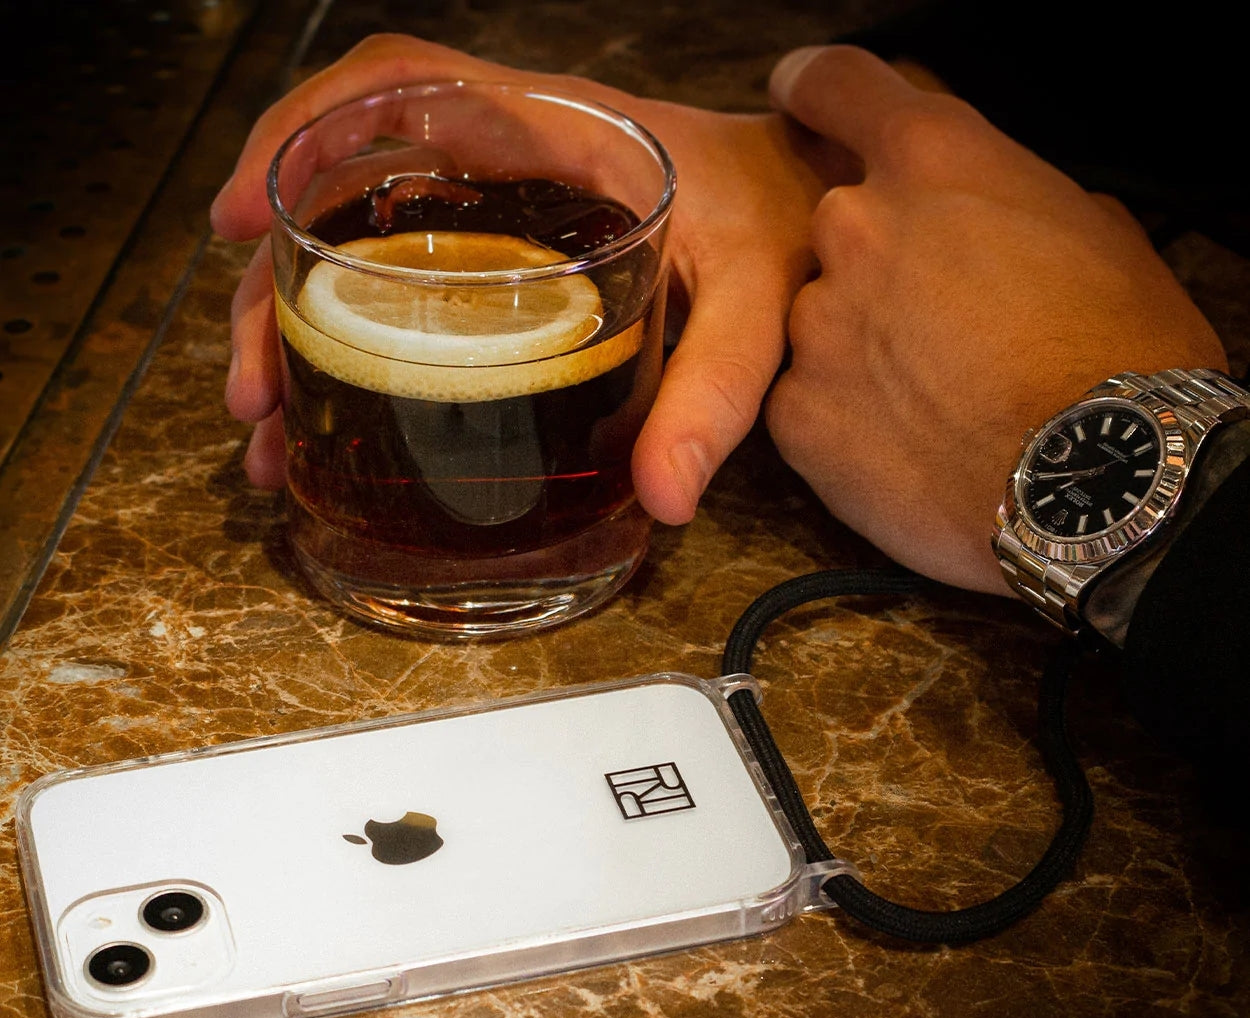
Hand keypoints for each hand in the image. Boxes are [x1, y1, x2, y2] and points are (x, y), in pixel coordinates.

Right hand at [211, 34, 847, 522]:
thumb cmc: (781, 228)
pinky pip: (410, 298)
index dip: (299, 134)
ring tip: (273, 433)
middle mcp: (506, 168)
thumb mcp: (758, 302)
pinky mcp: (512, 274)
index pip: (397, 87)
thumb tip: (662, 496)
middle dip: (275, 295)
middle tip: (253, 395)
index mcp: (552, 133)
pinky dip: (361, 356)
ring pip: (363, 262)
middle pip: (348, 202)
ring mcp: (501, 222)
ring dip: (301, 342)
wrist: (813, 215)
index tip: (237, 216)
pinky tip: (338, 422)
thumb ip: (716, 389)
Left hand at [764, 45, 1226, 593]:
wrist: (1092, 485)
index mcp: (932, 161)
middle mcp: (855, 230)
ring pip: (819, 323)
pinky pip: (805, 404)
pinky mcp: (796, 415)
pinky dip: (841, 419)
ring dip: (858, 348)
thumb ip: (1012, 204)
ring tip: (929, 397)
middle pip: (834, 230)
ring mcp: (816, 326)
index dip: (817, 91)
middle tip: (931, 319)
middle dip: (873, 264)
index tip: (798, 99)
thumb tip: (993, 223)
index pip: (838, 86)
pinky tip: (901, 443)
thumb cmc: (1119, 357)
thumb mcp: (1097, 237)